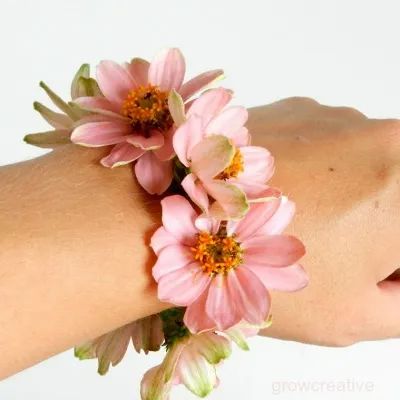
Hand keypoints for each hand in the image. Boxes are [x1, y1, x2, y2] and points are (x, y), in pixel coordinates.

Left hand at [249, 97, 399, 345]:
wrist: (172, 214)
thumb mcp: (353, 314)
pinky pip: (332, 148)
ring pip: (370, 169)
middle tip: (338, 256)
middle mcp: (382, 137)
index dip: (390, 264)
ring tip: (302, 226)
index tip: (369, 275)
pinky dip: (323, 174)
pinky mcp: (298, 109)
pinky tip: (284, 198)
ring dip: (353, 199)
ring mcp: (336, 117)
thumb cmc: (257, 272)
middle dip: (381, 232)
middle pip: (397, 195)